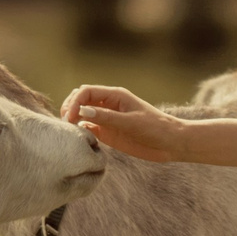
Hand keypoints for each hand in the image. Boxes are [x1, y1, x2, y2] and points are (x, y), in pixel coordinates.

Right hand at [60, 83, 185, 162]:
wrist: (169, 143)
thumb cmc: (154, 128)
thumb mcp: (130, 122)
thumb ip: (106, 117)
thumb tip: (82, 111)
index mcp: (114, 96)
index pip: (86, 91)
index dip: (75, 101)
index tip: (71, 117)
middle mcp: (108, 105)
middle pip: (81, 99)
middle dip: (70, 108)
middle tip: (67, 123)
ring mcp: (107, 118)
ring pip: (82, 113)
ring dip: (74, 119)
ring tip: (69, 131)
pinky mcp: (108, 132)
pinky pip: (89, 128)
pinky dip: (81, 131)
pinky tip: (80, 138)